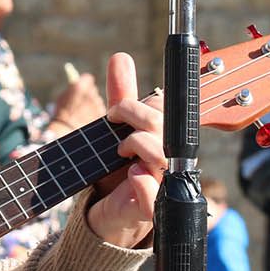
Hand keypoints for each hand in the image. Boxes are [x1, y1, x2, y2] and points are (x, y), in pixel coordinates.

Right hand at [45, 71, 104, 136]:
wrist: (66, 132)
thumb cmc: (61, 116)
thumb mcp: (62, 98)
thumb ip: (71, 90)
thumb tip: (76, 86)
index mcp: (80, 86)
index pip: (87, 78)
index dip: (83, 83)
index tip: (80, 87)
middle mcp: (92, 93)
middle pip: (93, 90)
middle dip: (88, 94)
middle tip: (80, 102)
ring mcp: (98, 104)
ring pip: (97, 101)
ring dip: (92, 105)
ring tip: (82, 115)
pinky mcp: (102, 115)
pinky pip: (100, 111)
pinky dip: (95, 115)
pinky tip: (87, 121)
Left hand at [84, 52, 164, 248]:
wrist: (102, 213)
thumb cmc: (114, 170)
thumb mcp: (113, 131)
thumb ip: (121, 96)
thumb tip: (121, 57)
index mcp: (163, 139)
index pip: (164, 112)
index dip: (141, 105)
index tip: (116, 107)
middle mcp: (167, 160)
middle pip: (164, 128)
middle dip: (135, 117)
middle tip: (112, 123)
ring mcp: (161, 185)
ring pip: (161, 157)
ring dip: (137, 146)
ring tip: (119, 152)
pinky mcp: (149, 210)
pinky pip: (155, 197)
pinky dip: (144, 184)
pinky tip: (132, 176)